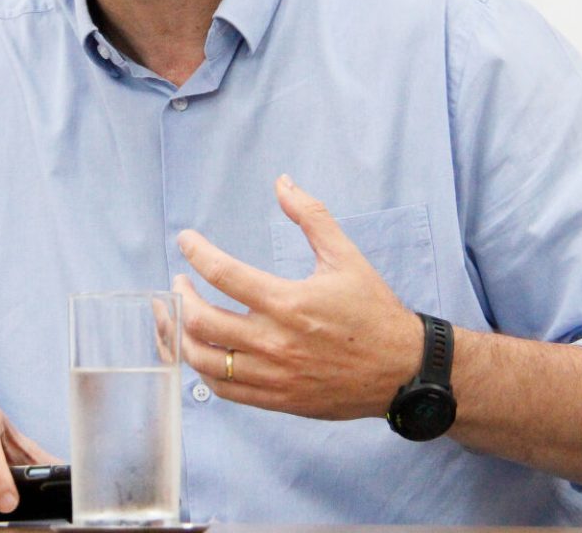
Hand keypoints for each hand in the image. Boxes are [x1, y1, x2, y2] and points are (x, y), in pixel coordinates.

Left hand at [174, 174, 422, 420]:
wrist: (401, 370)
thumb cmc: (373, 311)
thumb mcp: (346, 256)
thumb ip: (311, 216)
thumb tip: (282, 183)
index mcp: (288, 302)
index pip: (223, 273)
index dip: (195, 252)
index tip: (186, 241)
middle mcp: (274, 341)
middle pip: (202, 321)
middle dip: (181, 297)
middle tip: (180, 282)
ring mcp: (273, 375)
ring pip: (204, 361)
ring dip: (182, 336)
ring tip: (182, 317)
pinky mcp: (277, 399)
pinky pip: (224, 390)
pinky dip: (204, 370)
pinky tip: (204, 351)